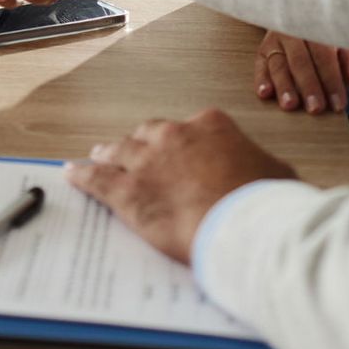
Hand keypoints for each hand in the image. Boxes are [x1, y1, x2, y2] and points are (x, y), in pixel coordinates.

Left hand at [65, 109, 296, 264]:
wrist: (242, 223)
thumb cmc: (263, 201)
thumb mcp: (276, 175)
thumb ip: (263, 167)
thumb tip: (272, 175)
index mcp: (211, 125)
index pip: (191, 127)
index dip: (183, 142)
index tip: (182, 151)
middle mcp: (175, 135)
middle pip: (149, 133)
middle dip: (141, 143)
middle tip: (134, 151)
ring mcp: (147, 161)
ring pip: (119, 151)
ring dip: (108, 154)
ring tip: (98, 156)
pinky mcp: (127, 191)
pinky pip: (97, 179)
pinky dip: (82, 176)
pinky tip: (71, 174)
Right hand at [254, 31, 348, 113]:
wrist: (301, 13)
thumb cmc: (327, 35)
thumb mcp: (345, 44)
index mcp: (318, 27)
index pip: (325, 56)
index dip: (332, 81)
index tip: (338, 104)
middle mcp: (295, 32)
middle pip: (300, 61)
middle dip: (308, 86)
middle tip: (315, 108)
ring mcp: (276, 39)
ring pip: (279, 64)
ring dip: (284, 86)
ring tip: (290, 105)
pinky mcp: (263, 50)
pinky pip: (261, 65)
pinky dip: (261, 79)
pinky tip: (264, 93)